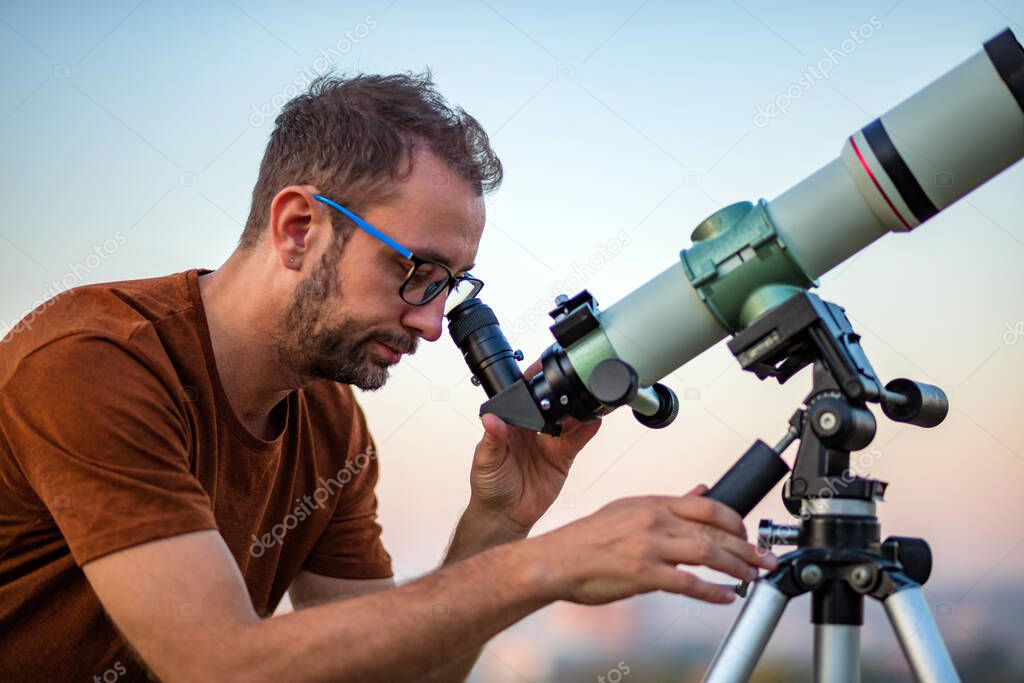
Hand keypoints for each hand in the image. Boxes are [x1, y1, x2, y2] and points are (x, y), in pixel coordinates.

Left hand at [467, 359, 600, 536]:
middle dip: (560, 394)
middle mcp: (531, 431)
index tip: (542, 370)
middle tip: (572, 381)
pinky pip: (576, 442)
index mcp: (511, 425)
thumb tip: (490, 419)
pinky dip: (586, 431)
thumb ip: (492, 439)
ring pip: (567, 421)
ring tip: (588, 396)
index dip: (533, 384)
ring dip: (577, 410)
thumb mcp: (485, 461)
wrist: (505, 516)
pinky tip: (594, 420)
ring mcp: (548, 443)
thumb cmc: (489, 487)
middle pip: (550, 406)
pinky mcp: (561, 458)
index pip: (524, 399)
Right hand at [527, 485, 777, 604]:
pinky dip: (712, 592)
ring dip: (738, 568)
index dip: (736, 520)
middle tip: (766, 560)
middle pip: (715, 531)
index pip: (707, 506)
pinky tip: (726, 597)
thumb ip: (668, 503)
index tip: (749, 534)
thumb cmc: (588, 539)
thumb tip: (700, 490)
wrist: (556, 561)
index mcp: (652, 503)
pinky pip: (688, 584)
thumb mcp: (629, 509)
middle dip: (748, 548)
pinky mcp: (643, 574)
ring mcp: (650, 546)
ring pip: (708, 554)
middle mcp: (654, 520)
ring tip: (753, 578)